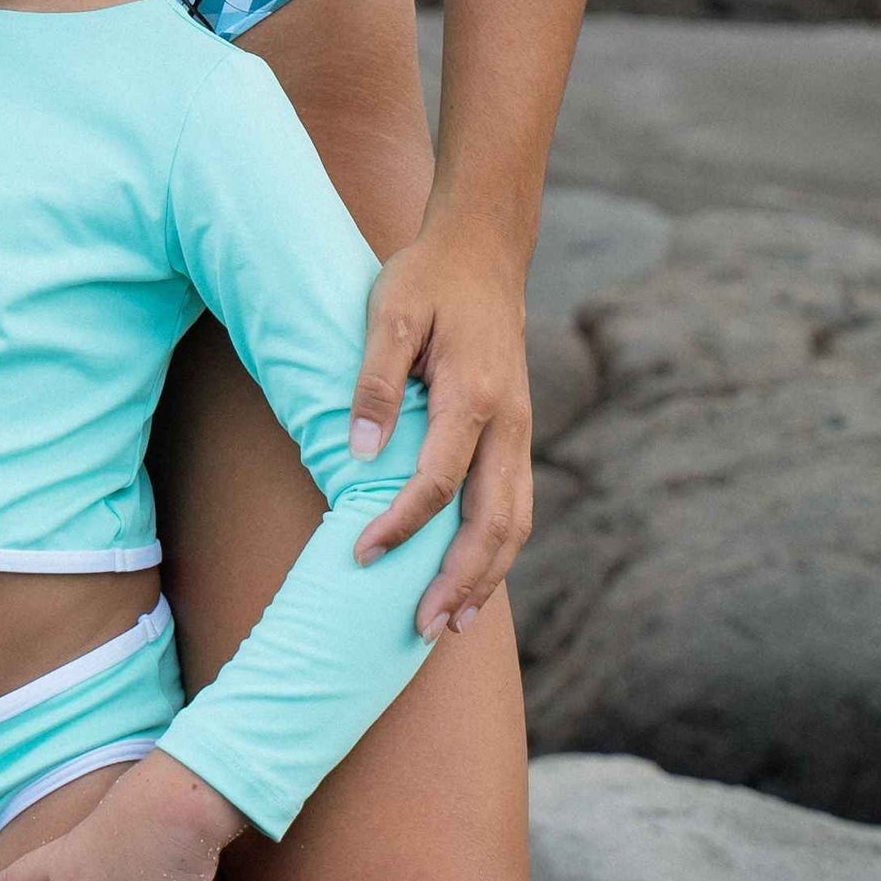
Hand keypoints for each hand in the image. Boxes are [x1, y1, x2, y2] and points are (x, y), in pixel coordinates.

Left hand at [344, 213, 534, 636]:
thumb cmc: (427, 279)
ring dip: (485, 579)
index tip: (360, 554)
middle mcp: (508, 423)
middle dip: (458, 581)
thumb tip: (359, 451)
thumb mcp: (388, 310)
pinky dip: (497, 553)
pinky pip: (515, 507)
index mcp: (474, 393)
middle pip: (492, 522)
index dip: (401, 525)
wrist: (483, 252)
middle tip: (420, 627)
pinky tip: (472, 581)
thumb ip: (375, 379)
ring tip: (450, 624)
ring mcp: (520, 432)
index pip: (439, 480)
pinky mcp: (517, 436)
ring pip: (514, 524)